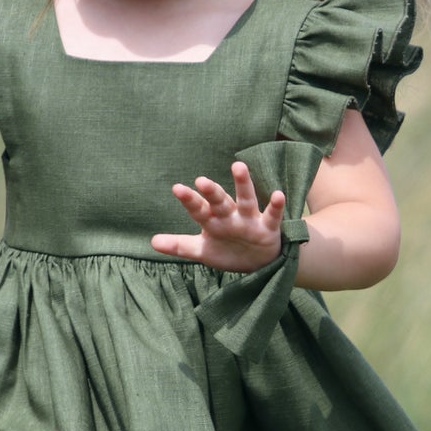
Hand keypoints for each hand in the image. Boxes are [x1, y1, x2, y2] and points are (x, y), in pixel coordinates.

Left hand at [151, 160, 286, 272]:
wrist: (260, 264)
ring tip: (238, 166)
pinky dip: (275, 206)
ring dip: (243, 184)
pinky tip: (278, 195)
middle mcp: (230, 216)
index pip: (198, 209)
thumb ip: (180, 246)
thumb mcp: (203, 251)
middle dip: (212, 192)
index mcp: (213, 221)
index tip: (177, 188)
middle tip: (202, 180)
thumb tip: (152, 242)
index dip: (189, 200)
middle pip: (220, 201)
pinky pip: (272, 215)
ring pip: (246, 200)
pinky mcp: (268, 228)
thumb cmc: (228, 251)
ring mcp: (249, 220)